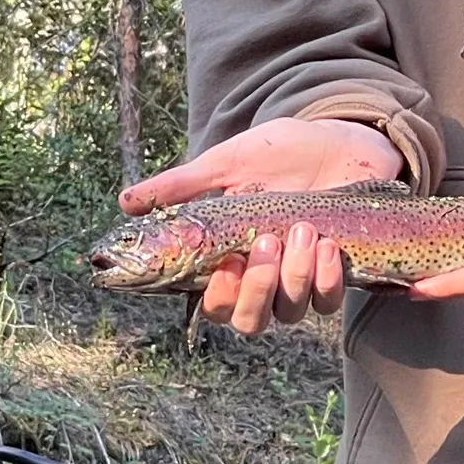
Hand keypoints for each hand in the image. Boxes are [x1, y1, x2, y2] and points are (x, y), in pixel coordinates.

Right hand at [119, 116, 403, 334]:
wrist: (338, 142)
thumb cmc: (279, 154)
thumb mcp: (227, 164)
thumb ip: (180, 186)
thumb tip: (125, 201)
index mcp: (230, 262)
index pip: (215, 305)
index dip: (218, 297)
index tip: (225, 264)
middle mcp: (263, 282)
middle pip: (249, 321)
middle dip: (256, 290)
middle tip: (265, 243)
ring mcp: (299, 283)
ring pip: (288, 312)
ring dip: (294, 274)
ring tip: (303, 230)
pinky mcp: (335, 277)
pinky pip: (328, 301)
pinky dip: (325, 278)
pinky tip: (326, 245)